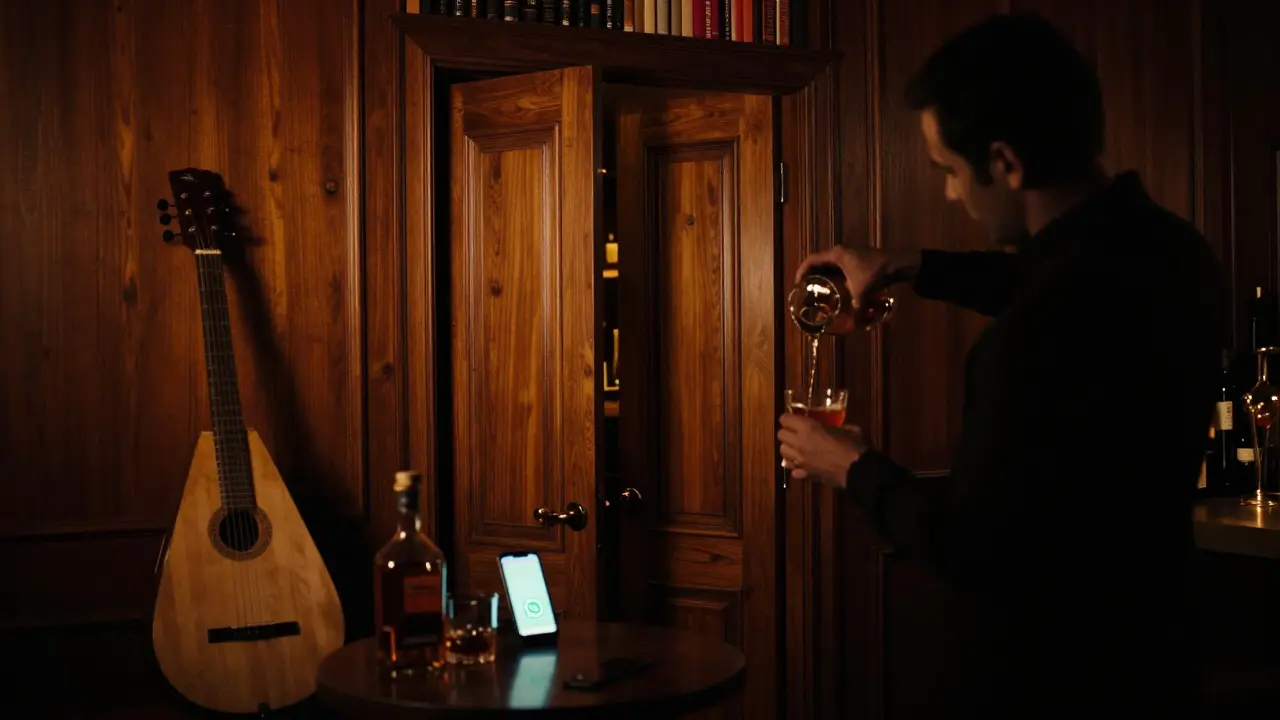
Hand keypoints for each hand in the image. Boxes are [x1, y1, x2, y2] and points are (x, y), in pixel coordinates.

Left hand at [777, 414, 867, 487]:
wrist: (857, 471)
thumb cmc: (853, 446)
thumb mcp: (848, 429)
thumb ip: (838, 426)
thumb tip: (840, 428)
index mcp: (808, 427)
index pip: (784, 419)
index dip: (789, 418)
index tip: (794, 419)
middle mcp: (799, 442)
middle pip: (780, 434)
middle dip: (787, 432)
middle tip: (796, 432)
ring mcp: (799, 460)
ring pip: (782, 451)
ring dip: (789, 448)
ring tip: (798, 448)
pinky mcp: (803, 473)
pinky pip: (790, 468)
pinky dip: (794, 465)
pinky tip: (802, 464)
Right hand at [793, 246, 920, 303]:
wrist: (897, 263)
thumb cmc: (875, 273)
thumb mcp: (862, 292)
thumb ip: (855, 308)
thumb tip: (853, 325)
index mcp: (836, 255)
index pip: (811, 260)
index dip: (801, 271)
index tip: (797, 283)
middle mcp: (839, 252)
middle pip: (818, 261)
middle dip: (810, 274)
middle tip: (805, 288)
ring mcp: (848, 254)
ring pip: (829, 264)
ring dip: (822, 274)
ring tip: (817, 288)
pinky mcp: (856, 258)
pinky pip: (838, 266)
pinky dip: (833, 274)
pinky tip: (834, 286)